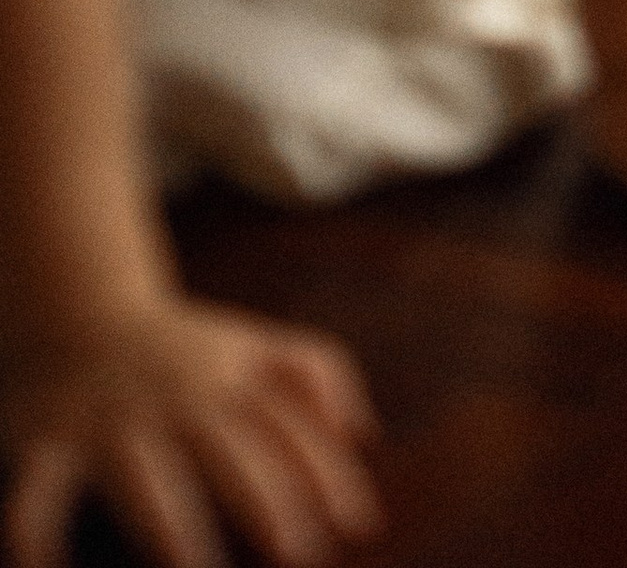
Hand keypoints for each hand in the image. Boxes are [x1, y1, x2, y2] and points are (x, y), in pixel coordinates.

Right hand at [5, 299, 378, 567]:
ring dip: (168, 523)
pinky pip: (38, 491)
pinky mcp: (48, 443)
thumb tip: (363, 433)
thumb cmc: (179, 347)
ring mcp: (110, 423)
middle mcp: (173, 401)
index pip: (288, 426)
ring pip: (143, 475)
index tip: (357, 526)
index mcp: (226, 379)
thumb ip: (314, 373)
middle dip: (264, 499)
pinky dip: (33, 532)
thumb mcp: (251, 342)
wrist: (75, 311)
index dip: (326, 474)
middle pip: (228, 450)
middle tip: (296, 552)